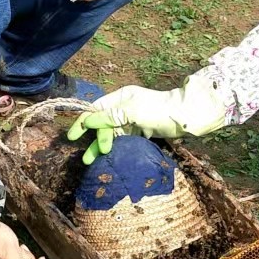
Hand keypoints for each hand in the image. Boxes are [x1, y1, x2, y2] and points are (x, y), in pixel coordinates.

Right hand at [67, 80, 226, 164]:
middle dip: (94, 139)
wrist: (186, 118)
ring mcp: (132, 121)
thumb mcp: (132, 112)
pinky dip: (115, 148)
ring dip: (102, 146)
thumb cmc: (159, 110)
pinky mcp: (141, 132)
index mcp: (120, 97)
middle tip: (88, 157)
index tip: (72, 136)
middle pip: (102, 124)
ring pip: (112, 134)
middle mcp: (124, 108)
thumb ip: (109, 117)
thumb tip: (87, 121)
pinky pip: (123, 140)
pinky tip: (108, 158)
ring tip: (92, 161)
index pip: (95, 109)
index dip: (83, 122)